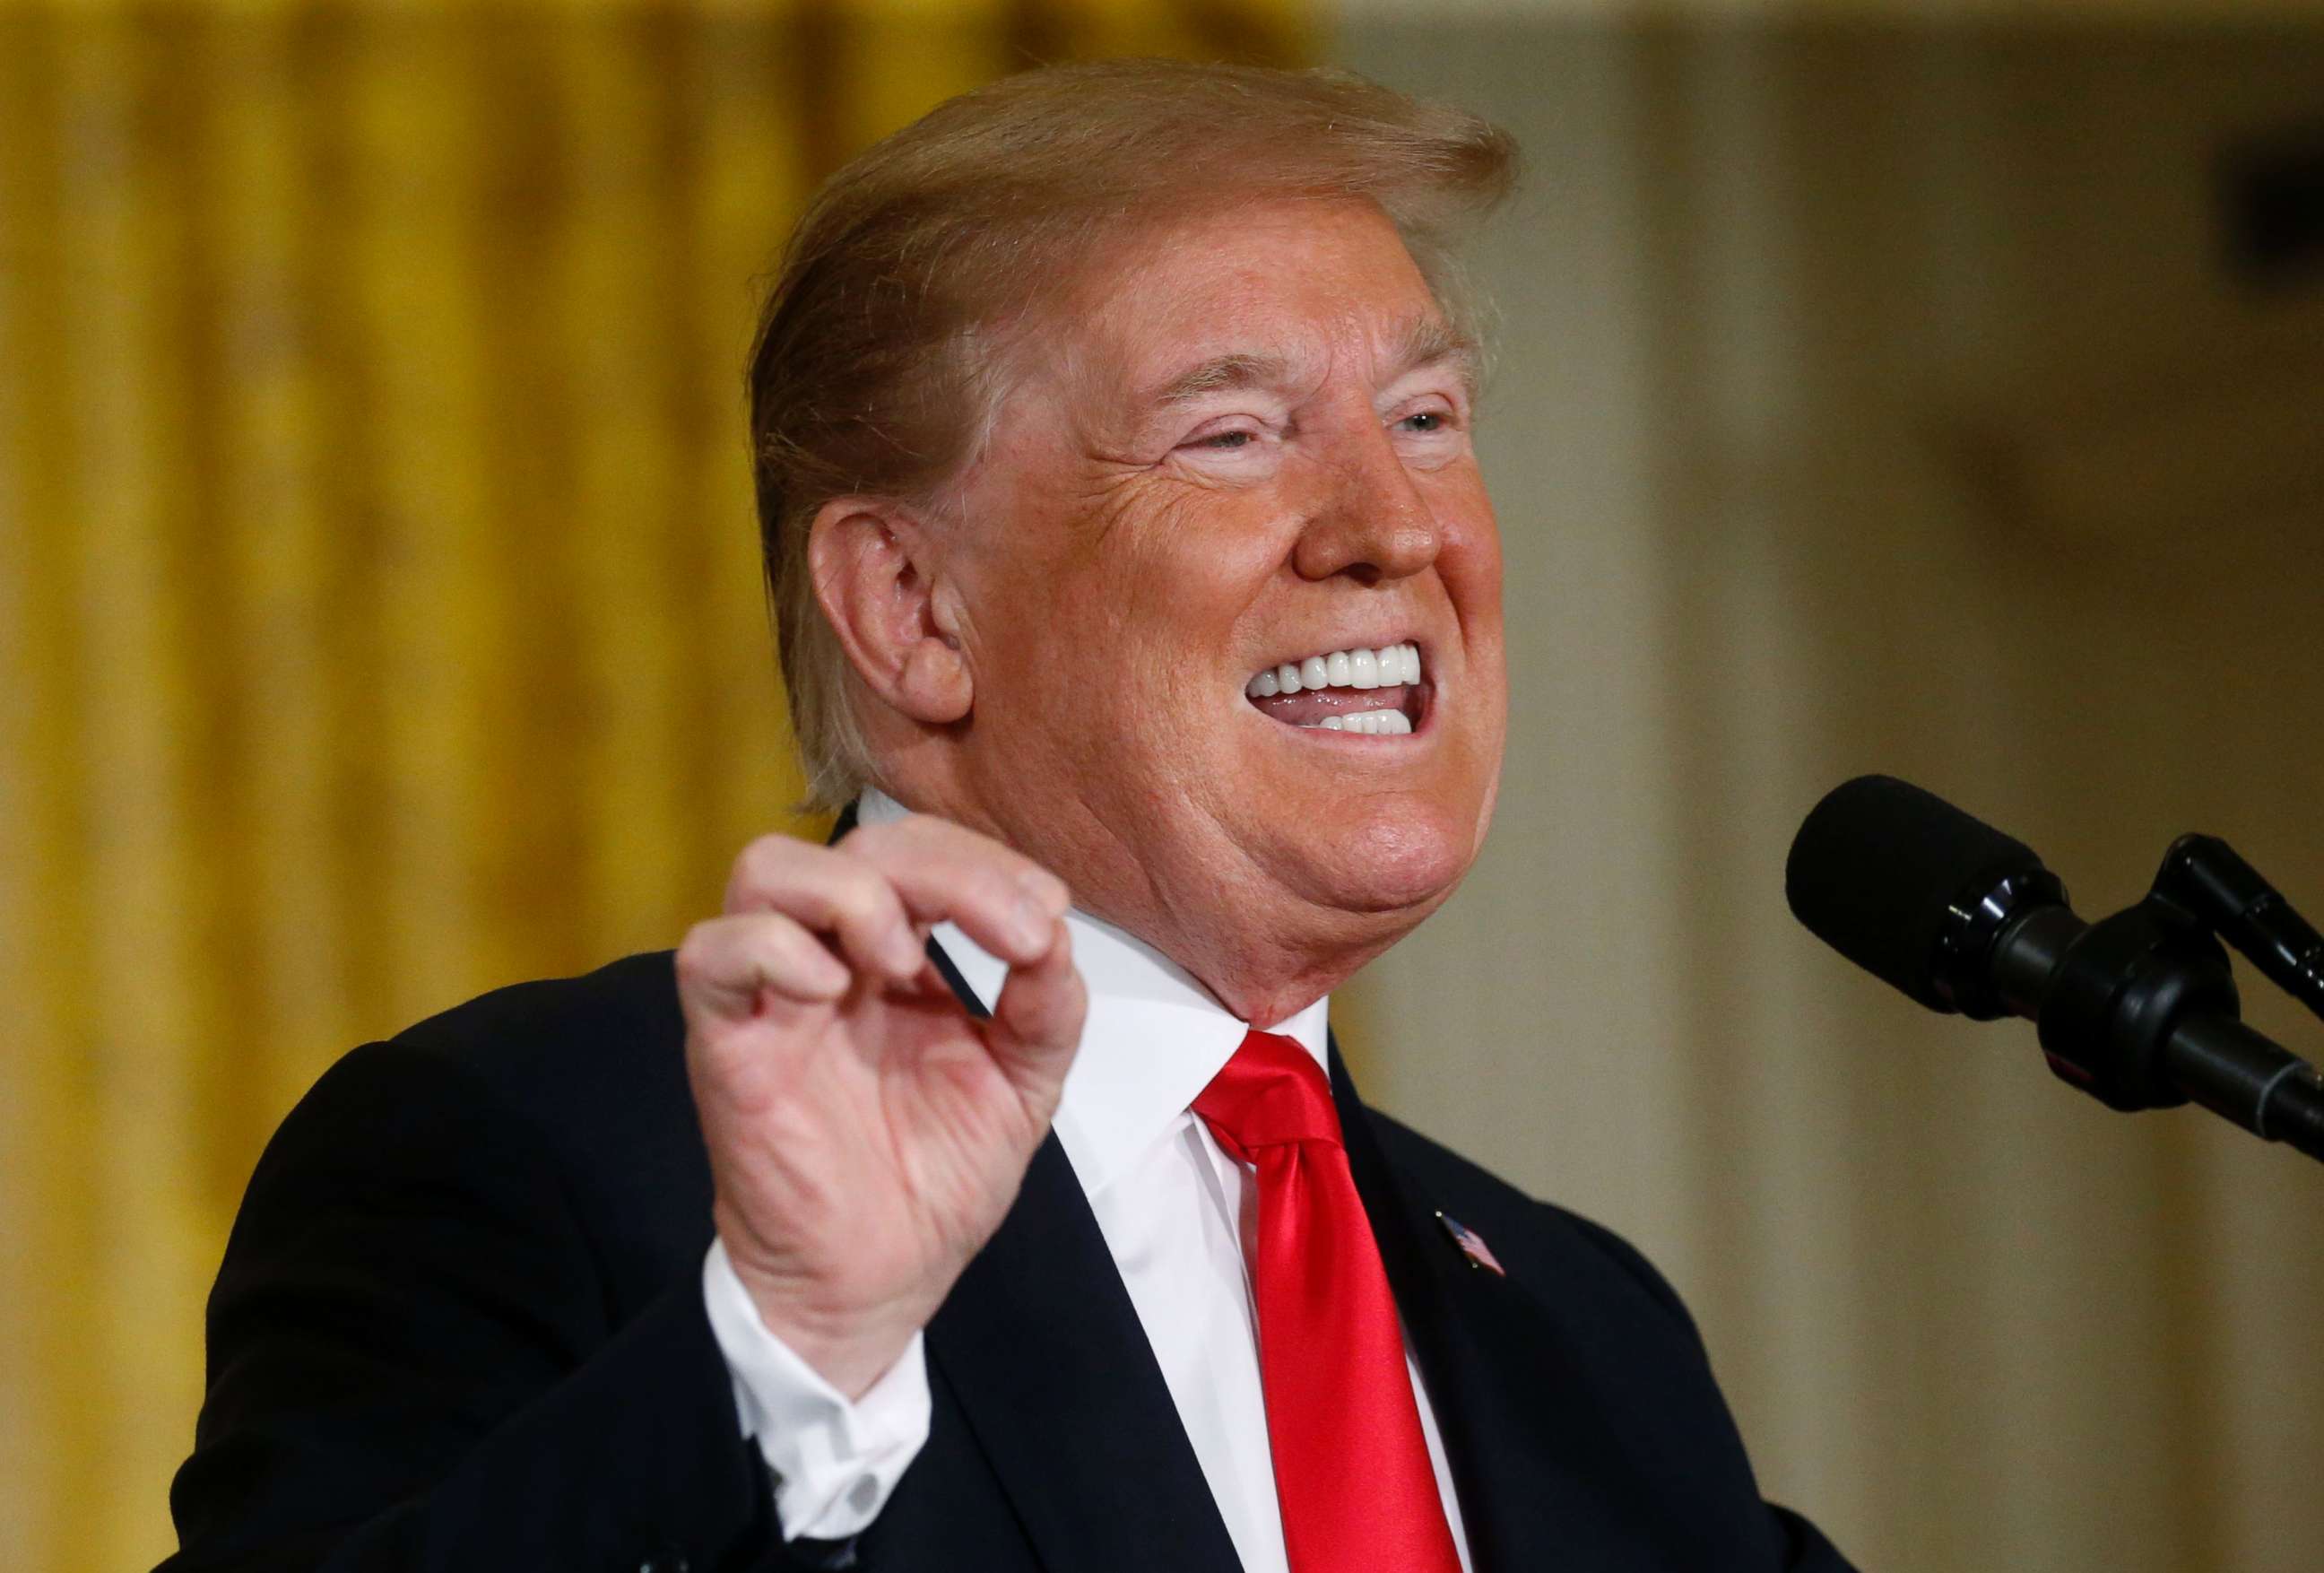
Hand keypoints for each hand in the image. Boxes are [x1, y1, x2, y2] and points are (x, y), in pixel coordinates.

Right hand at [679, 814, 1084, 1397]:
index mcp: (897, 956)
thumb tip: (1053, 928)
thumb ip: (1045, 1007)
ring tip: (903, 962)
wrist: (874, 1285)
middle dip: (945, 869)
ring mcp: (771, 994)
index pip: (923, 854)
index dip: (987, 862)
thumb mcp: (1021, 1087)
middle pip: (858, 844)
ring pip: (767, 867)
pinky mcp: (725, 1042)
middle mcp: (830, 957)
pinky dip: (775, 949)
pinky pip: (711, 952)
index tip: (1045, 916)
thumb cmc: (935, 1182)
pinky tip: (832, 993)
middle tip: (1007, 933)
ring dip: (852, 892)